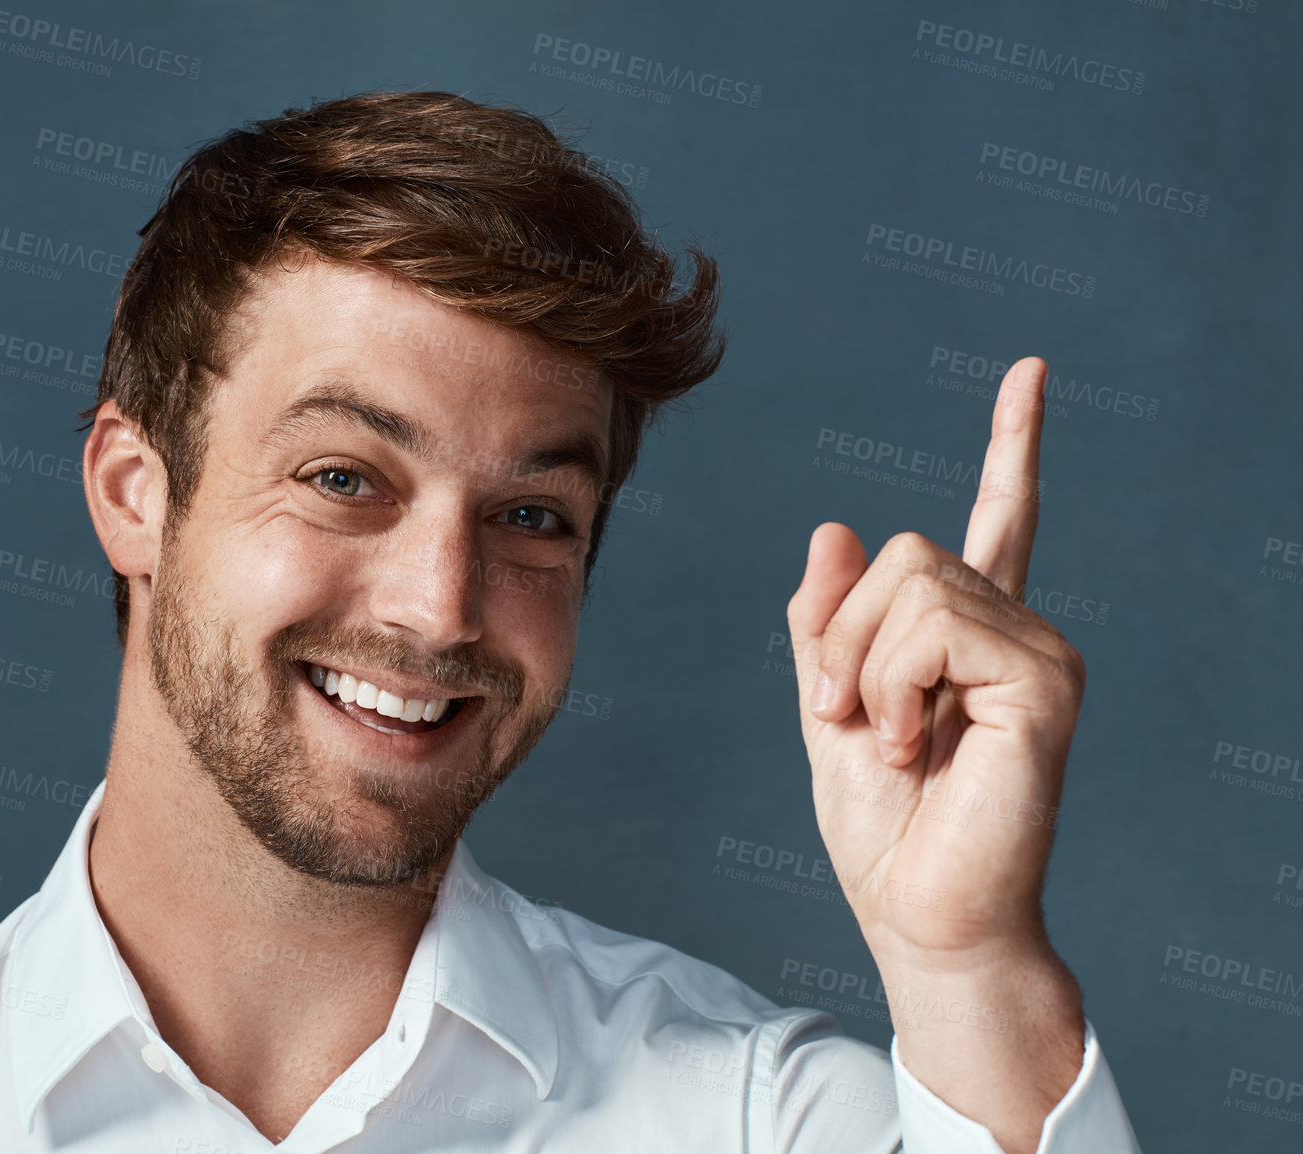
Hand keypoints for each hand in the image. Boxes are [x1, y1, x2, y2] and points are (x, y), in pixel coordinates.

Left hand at [786, 357, 1084, 967]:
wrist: (919, 915)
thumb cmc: (883, 828)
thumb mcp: (831, 704)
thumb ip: (828, 621)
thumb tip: (836, 525)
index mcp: (971, 634)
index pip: (998, 519)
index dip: (1013, 444)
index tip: (1030, 371)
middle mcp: (1017, 630)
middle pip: (905, 551)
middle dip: (846, 635)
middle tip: (854, 717)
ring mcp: (1040, 652)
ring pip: (915, 582)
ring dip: (866, 666)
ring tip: (893, 740)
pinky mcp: (1044, 682)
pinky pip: (937, 626)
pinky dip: (895, 685)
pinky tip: (918, 746)